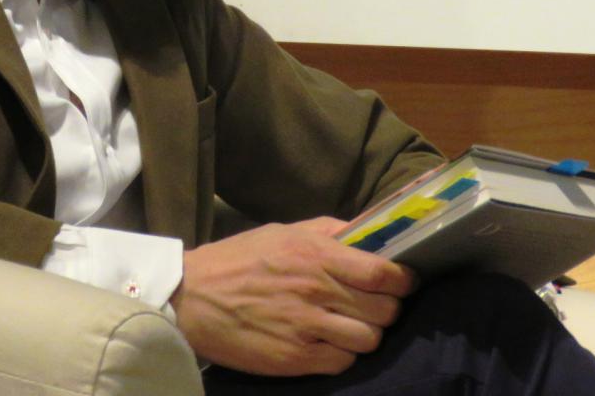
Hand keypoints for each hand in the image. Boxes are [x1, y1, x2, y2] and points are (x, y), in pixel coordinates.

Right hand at [170, 217, 415, 376]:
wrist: (191, 297)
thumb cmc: (237, 259)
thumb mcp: (282, 231)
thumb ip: (327, 231)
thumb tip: (368, 232)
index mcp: (314, 254)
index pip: (382, 272)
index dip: (403, 279)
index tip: (403, 280)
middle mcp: (315, 290)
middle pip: (384, 310)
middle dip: (387, 307)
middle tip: (375, 304)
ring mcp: (306, 328)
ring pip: (369, 340)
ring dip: (366, 333)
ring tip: (350, 325)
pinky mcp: (295, 359)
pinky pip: (343, 362)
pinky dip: (342, 354)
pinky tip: (327, 342)